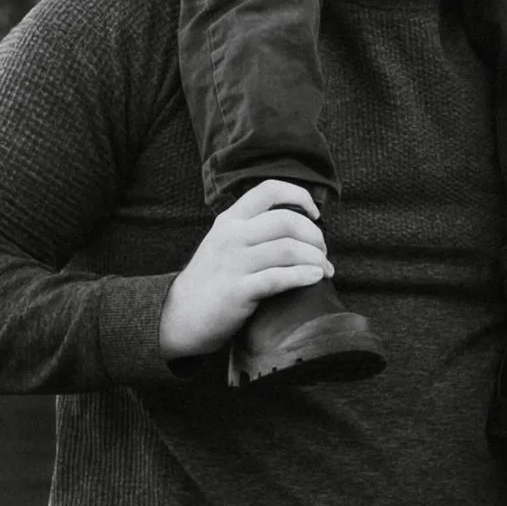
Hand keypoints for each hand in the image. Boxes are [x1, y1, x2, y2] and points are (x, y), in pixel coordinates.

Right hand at [153, 180, 329, 358]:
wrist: (181, 315)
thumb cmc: (213, 279)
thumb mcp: (225, 243)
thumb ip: (253, 229)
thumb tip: (300, 225)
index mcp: (230, 220)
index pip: (268, 190)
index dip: (298, 195)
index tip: (315, 213)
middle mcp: (231, 236)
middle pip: (286, 221)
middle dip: (315, 236)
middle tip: (323, 253)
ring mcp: (233, 263)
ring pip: (287, 249)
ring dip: (316, 259)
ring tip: (325, 270)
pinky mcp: (237, 291)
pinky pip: (278, 278)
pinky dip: (303, 276)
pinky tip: (316, 278)